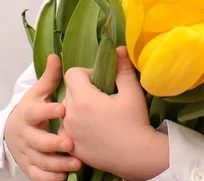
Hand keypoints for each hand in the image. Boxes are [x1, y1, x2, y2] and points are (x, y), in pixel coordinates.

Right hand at [4, 55, 81, 180]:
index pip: (36, 112)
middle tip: (71, 144)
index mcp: (29, 113)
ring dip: (57, 164)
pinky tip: (64, 177)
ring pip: (40, 160)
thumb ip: (50, 76)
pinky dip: (49, 178)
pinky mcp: (29, 166)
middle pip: (37, 141)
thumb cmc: (33, 108)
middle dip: (53, 143)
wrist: (13, 130)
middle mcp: (26, 134)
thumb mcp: (39, 91)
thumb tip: (56, 55)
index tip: (63, 109)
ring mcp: (27, 152)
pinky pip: (37, 175)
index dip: (48, 111)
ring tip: (77, 165)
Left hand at [60, 46, 168, 179]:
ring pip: (66, 110)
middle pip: (69, 91)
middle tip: (101, 97)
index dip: (86, 73)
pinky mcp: (71, 148)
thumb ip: (123, 67)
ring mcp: (69, 134)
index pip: (72, 73)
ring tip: (97, 115)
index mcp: (84, 99)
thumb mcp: (132, 91)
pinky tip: (93, 129)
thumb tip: (118, 48)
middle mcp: (71, 116)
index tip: (100, 81)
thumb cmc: (135, 122)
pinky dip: (76, 126)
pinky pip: (66, 129)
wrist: (136, 156)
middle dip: (82, 89)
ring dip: (77, 107)